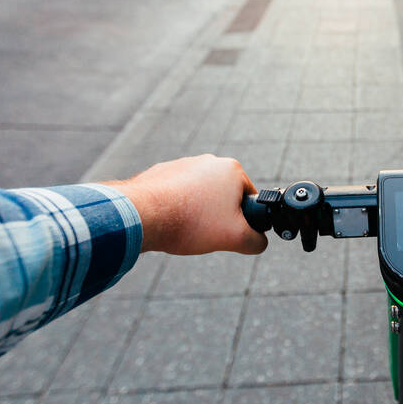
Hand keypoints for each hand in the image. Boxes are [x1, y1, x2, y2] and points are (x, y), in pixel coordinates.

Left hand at [105, 155, 267, 255]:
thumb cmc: (191, 222)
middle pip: (223, 196)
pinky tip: (169, 221)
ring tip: (185, 228)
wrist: (143, 216)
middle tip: (207, 232)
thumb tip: (259, 242)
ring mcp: (183, 164)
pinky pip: (177, 193)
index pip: (248, 198)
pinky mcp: (162, 172)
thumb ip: (257, 241)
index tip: (228, 231)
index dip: (242, 219)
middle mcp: (209, 161)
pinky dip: (176, 207)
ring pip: (199, 194)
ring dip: (196, 211)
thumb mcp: (236, 238)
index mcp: (232, 170)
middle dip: (218, 215)